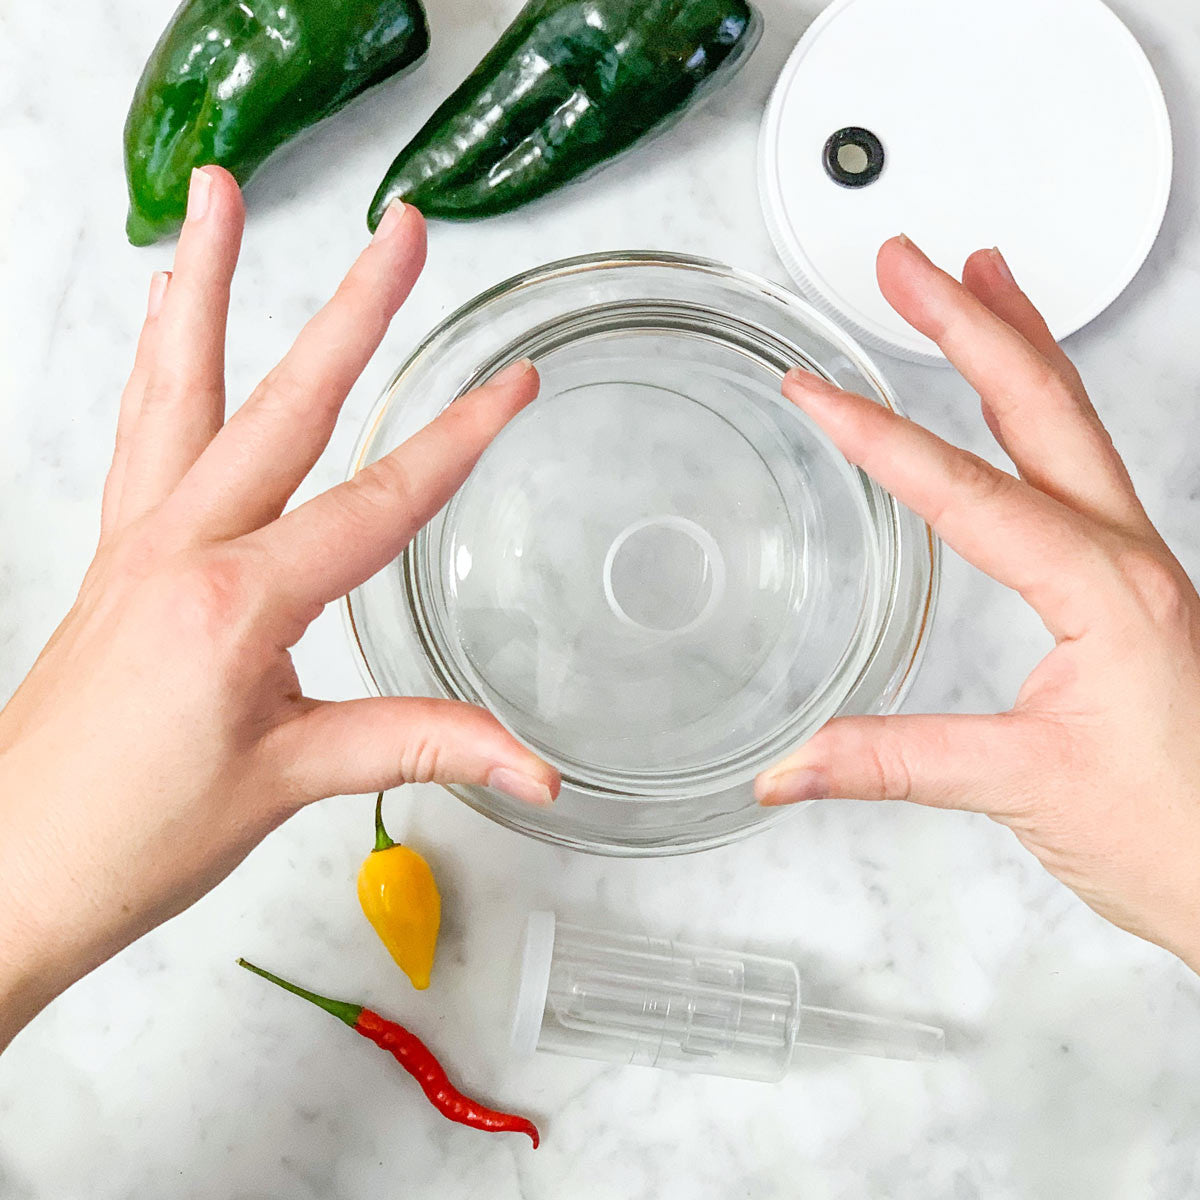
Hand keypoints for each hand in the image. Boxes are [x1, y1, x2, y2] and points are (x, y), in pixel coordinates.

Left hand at [0, 167, 558, 1049]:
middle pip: (282, 406)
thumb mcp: (291, 780)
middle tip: (402, 232)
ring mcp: (137, 543)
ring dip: (205, 286)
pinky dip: (156, 362)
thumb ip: (419, 747)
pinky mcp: (118, 558)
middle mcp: (178, 549)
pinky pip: (138, 431)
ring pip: (177, 387)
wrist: (11, 872)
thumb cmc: (130, 837)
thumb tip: (529, 768)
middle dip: (353, 311)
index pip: (375, 504)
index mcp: (234, 602)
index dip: (455, 441)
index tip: (511, 384)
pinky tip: (166, 322)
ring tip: (218, 197)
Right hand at [757, 235, 1199, 972]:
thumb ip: (895, 763)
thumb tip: (791, 766)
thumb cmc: (1177, 833)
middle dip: (968, 322)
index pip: (966, 491)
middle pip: (1042, 403)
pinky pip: (1084, 464)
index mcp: (1103, 589)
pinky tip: (1018, 402)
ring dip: (1019, 340)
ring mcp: (1135, 564)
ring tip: (976, 274)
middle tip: (905, 263)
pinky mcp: (1130, 585)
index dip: (879, 437)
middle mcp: (1127, 557)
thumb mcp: (1022, 788)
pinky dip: (1041, 408)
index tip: (815, 392)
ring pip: (1074, 420)